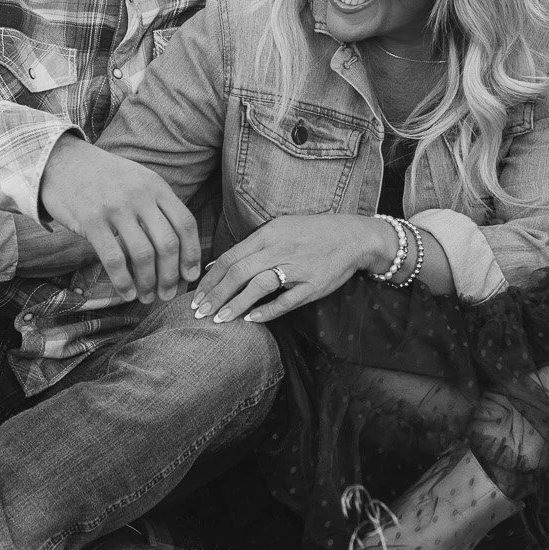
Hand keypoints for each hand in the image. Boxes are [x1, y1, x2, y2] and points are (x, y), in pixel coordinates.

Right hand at [36, 137, 199, 304]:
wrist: (62, 161)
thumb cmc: (102, 178)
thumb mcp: (137, 180)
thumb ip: (156, 206)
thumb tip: (176, 247)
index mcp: (156, 186)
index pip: (185, 223)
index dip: (192, 254)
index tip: (191, 276)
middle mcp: (139, 195)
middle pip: (167, 243)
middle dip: (171, 275)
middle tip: (168, 294)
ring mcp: (115, 207)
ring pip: (143, 254)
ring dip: (148, 283)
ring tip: (147, 297)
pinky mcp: (91, 219)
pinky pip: (114, 258)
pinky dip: (123, 281)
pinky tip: (127, 293)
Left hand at [191, 213, 395, 323]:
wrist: (352, 237)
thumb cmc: (311, 233)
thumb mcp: (278, 229)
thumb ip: (249, 247)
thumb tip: (215, 266)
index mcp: (268, 234)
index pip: (230, 257)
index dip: (210, 279)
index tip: (196, 296)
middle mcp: (279, 249)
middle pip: (238, 272)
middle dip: (215, 294)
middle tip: (199, 312)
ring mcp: (297, 268)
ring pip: (258, 286)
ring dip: (235, 304)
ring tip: (219, 319)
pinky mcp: (313, 285)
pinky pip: (286, 301)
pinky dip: (267, 311)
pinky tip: (251, 320)